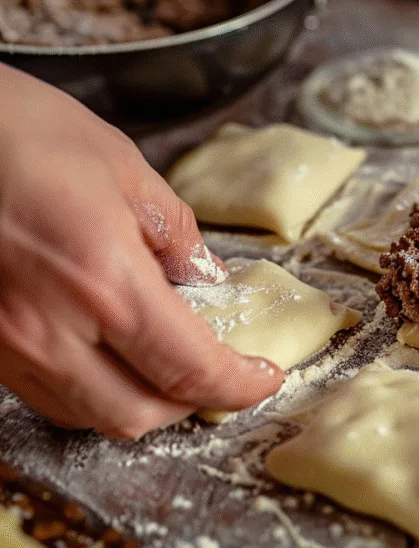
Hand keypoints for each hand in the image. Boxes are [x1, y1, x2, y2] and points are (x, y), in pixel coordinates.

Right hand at [0, 65, 282, 437]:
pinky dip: (90, 390)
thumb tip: (203, 274)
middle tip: (220, 371)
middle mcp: (52, 329)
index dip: (238, 386)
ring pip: (87, 415)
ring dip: (139, 402)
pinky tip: (107, 354)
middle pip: (138, 414)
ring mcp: (9, 344)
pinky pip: (46, 394)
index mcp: (105, 282)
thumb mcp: (123, 168)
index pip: (189, 369)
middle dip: (191, 404)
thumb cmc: (20, 132)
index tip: (264, 378)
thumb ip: (175, 233)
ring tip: (167, 364)